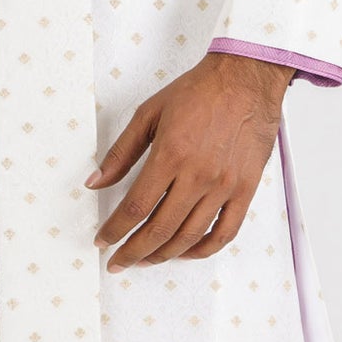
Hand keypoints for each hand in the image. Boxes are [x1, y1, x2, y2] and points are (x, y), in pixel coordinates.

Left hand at [85, 52, 292, 269]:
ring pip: (190, 236)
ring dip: (164, 254)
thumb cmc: (198, 92)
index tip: (103, 240)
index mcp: (170, 154)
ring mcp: (224, 185)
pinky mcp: (246, 189)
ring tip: (146, 259)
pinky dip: (204, 249)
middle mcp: (198, 175)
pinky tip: (187, 252)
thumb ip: (121, 152)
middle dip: (133, 251)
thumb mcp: (149, 113)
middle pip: (160, 229)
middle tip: (118, 261)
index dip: (115, 230)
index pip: (135, 207)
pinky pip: (225, 232)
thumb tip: (95, 182)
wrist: (245, 79)